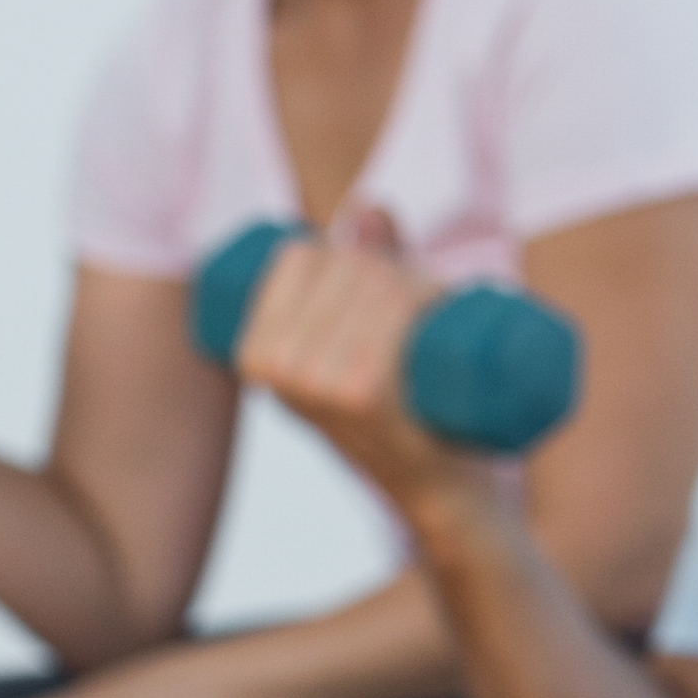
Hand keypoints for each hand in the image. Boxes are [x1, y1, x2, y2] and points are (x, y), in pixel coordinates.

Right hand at [231, 206, 487, 508]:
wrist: (442, 491)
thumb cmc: (402, 410)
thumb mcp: (361, 341)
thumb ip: (365, 268)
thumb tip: (370, 205)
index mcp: (255, 353)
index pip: (298, 256)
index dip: (346, 248)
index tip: (383, 276)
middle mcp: (277, 368)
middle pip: (343, 266)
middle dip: (395, 264)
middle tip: (431, 298)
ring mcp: (319, 383)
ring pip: (375, 283)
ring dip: (422, 280)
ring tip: (442, 309)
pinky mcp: (366, 395)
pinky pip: (389, 317)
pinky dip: (421, 295)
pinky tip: (436, 300)